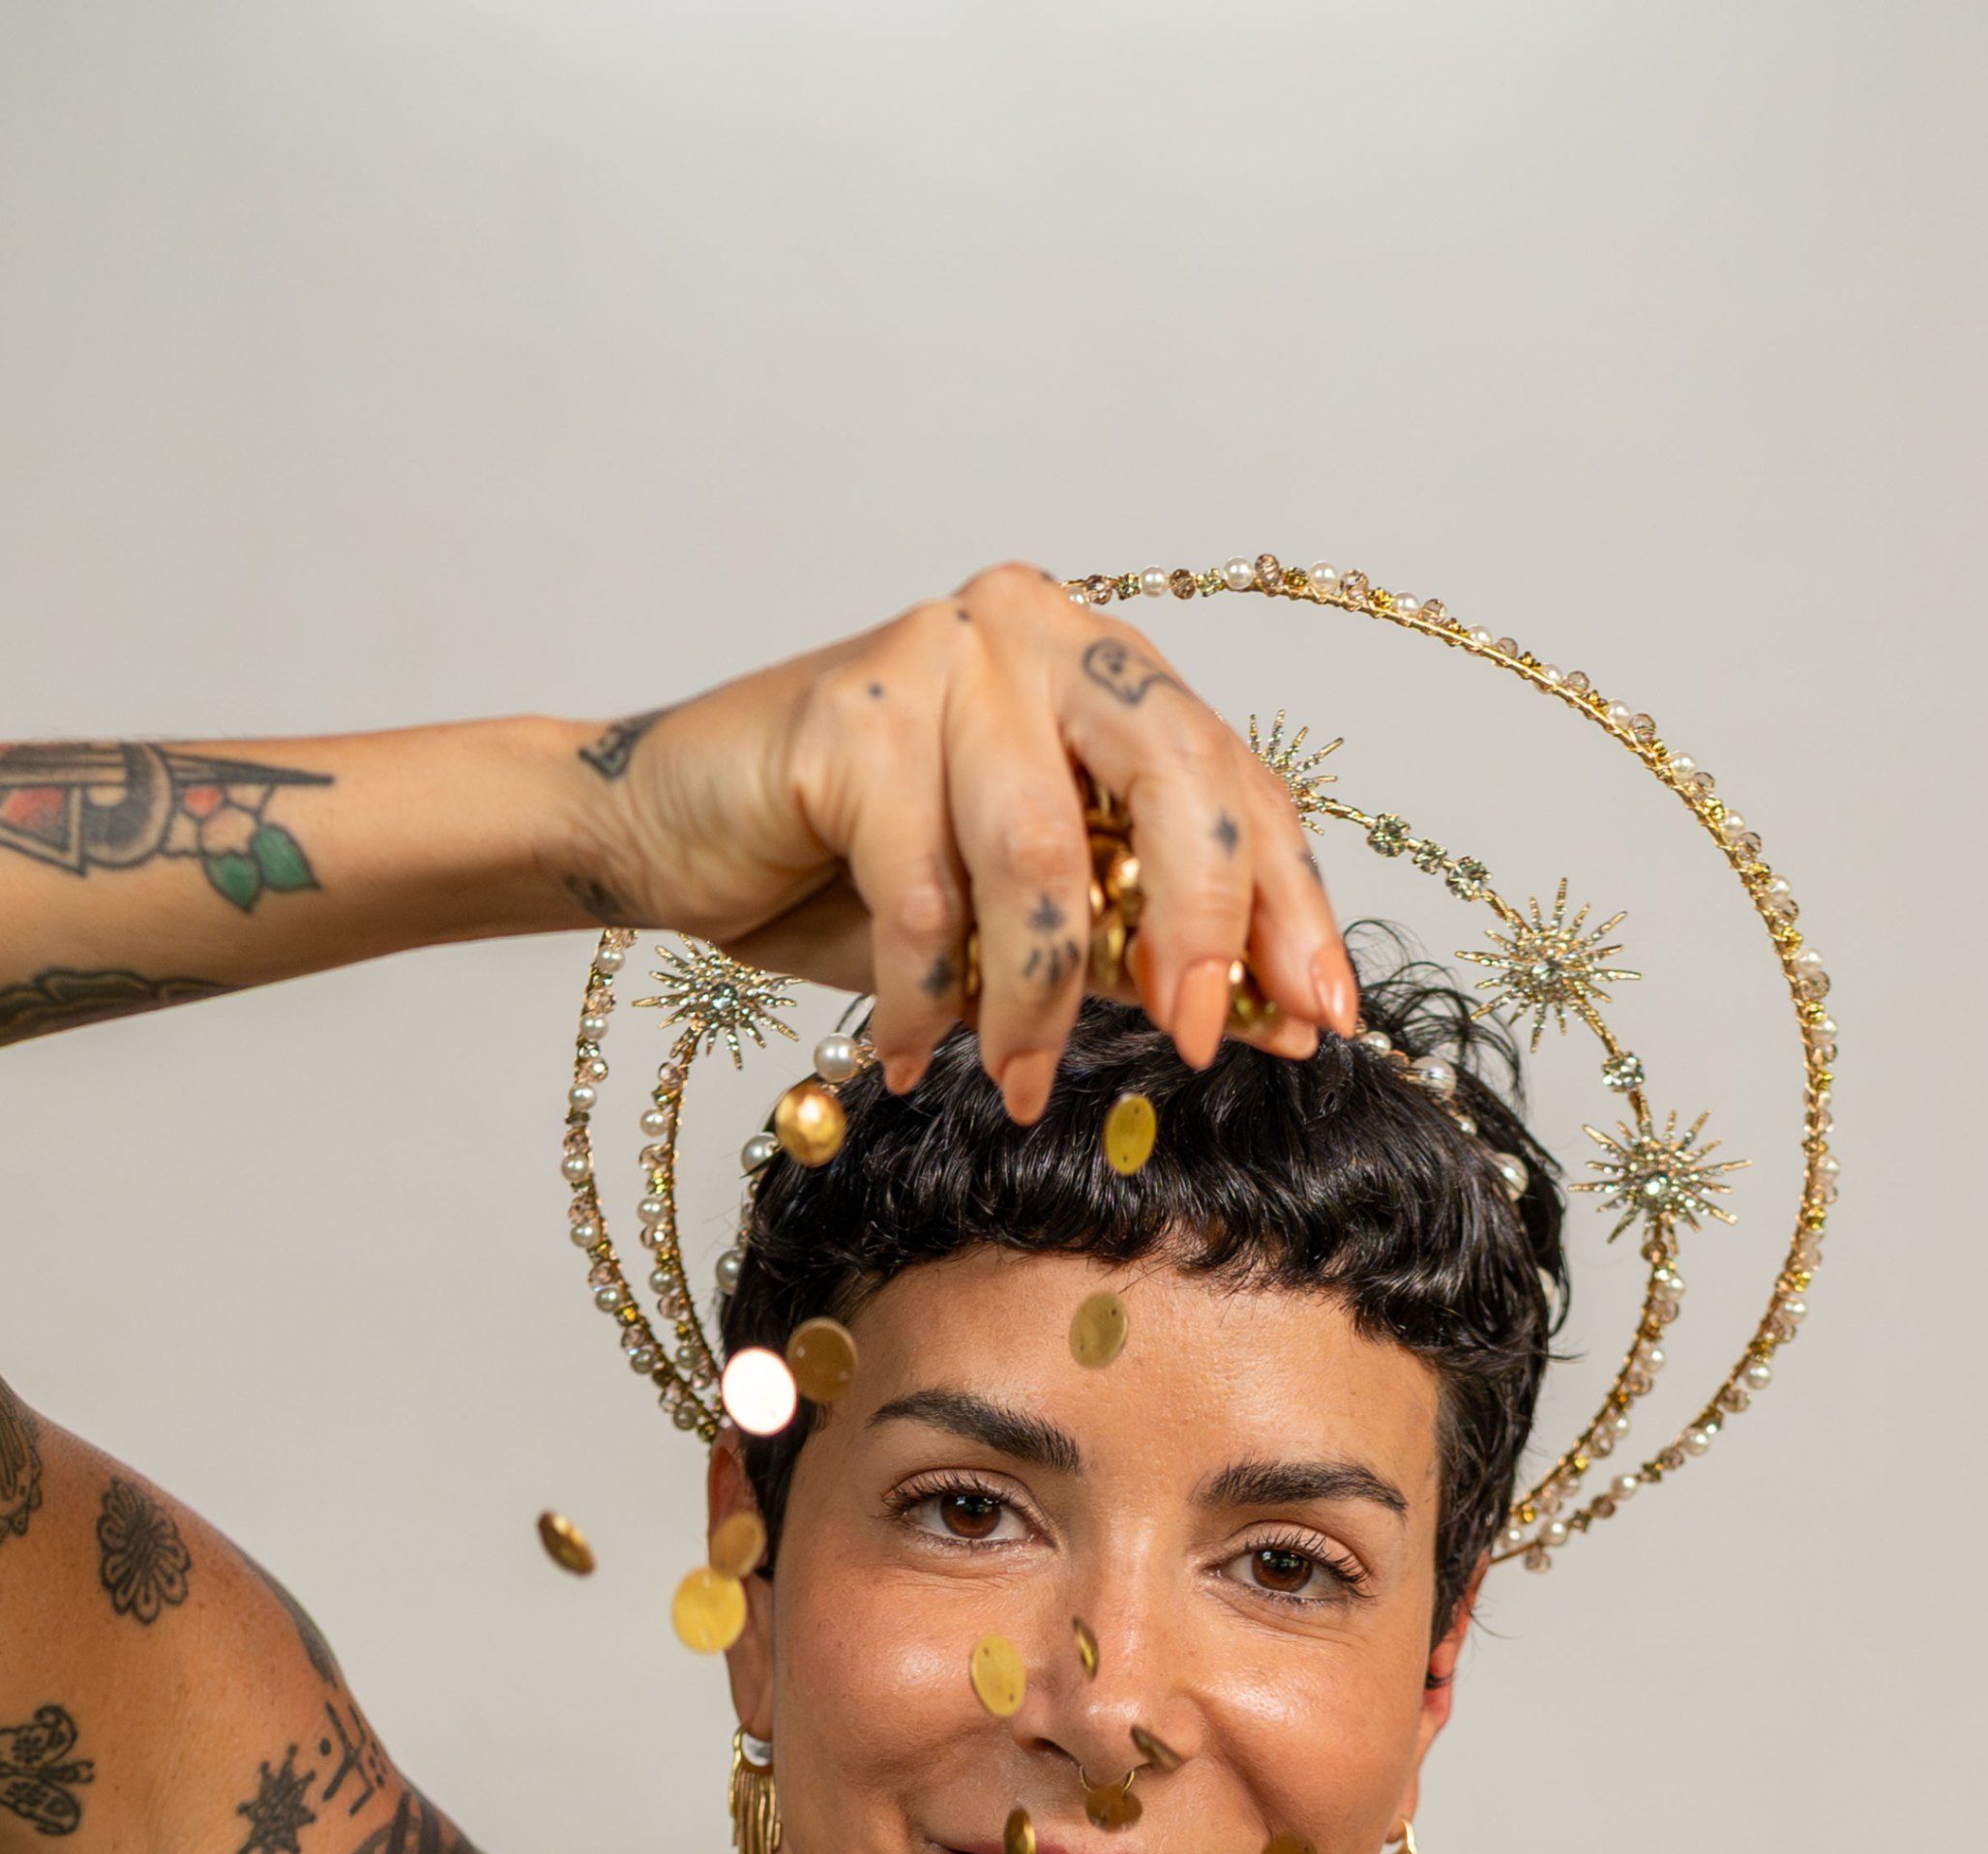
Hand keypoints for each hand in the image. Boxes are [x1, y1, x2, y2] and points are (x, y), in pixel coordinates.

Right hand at [564, 567, 1357, 1118]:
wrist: (664, 830)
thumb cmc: (845, 871)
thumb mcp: (1020, 921)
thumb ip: (1134, 945)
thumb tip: (1274, 1020)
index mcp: (1100, 669)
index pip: (1232, 780)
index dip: (1287, 905)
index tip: (1324, 1021)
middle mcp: (1036, 636)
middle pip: (1173, 777)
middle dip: (1203, 926)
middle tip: (1196, 1042)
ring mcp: (944, 660)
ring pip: (1042, 856)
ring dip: (1037, 1000)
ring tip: (1017, 1083)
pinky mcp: (852, 713)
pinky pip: (924, 893)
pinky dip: (926, 998)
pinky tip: (908, 1051)